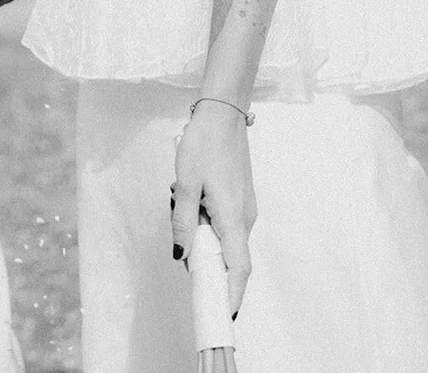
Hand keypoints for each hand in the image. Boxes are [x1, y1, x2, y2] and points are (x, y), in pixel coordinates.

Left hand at [171, 100, 256, 316]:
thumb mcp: (185, 182)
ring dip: (203, 236)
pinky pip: (225, 224)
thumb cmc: (203, 144)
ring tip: (182, 204)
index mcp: (233, 218)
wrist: (223, 113)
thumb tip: (182, 255)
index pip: (238, 268)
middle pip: (230, 257)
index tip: (222, 314)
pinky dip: (208, 223)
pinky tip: (190, 199)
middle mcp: (245, 218)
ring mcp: (245, 208)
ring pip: (225, 238)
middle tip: (183, 253)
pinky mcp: (240, 198)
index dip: (231, 294)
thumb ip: (183, 221)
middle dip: (206, 262)